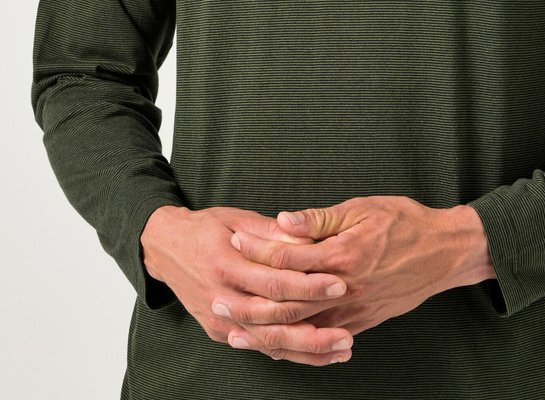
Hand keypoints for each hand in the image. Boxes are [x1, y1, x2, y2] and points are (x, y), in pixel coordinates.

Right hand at [140, 204, 354, 366]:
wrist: (166, 248)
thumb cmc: (207, 228)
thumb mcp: (238, 219)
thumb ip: (272, 233)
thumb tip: (308, 241)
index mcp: (226, 265)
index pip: (273, 282)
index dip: (308, 286)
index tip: (339, 283)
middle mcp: (221, 297)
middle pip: (272, 320)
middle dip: (313, 328)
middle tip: (347, 330)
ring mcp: (219, 320)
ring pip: (267, 341)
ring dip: (306, 349)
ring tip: (341, 348)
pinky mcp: (220, 332)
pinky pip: (257, 346)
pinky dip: (287, 352)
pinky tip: (315, 355)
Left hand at [219, 195, 494, 346]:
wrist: (444, 253)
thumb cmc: (404, 223)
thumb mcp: (363, 208)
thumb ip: (320, 219)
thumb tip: (282, 221)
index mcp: (343, 255)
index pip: (288, 257)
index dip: (257, 249)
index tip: (233, 239)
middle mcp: (345, 289)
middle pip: (287, 304)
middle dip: (249, 304)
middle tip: (217, 300)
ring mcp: (353, 312)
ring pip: (301, 330)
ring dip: (266, 334)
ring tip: (235, 332)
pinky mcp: (361, 324)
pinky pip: (321, 341)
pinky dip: (295, 346)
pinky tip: (275, 346)